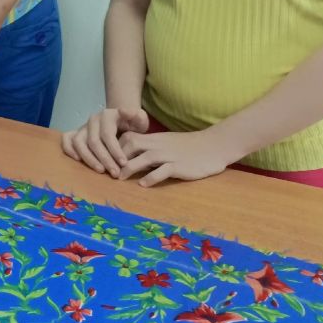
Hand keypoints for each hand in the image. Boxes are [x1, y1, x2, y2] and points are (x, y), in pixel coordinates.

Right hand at [60, 107, 148, 177]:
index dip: (115, 150)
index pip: (107, 134)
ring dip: (88, 158)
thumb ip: (137, 116)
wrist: (121, 121)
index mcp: (107, 115)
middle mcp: (92, 120)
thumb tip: (123, 111)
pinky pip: (66, 139)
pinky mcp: (76, 133)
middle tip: (115, 173)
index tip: (124, 164)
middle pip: (93, 141)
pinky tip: (78, 160)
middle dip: (104, 159)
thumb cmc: (132, 124)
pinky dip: (69, 150)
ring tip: (100, 170)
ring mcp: (83, 126)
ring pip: (79, 142)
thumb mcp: (139, 119)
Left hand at [117, 127, 241, 186]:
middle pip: (131, 145)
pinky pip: (162, 171)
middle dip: (117, 157)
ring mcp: (168, 155)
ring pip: (143, 158)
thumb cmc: (189, 146)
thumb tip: (133, 157)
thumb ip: (150, 147)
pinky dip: (151, 178)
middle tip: (110, 171)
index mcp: (154, 138)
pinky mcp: (179, 166)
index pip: (128, 137)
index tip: (109, 159)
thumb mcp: (166, 142)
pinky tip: (144, 185)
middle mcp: (158, 145)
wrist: (213, 145)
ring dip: (129, 168)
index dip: (116, 147)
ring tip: (120, 179)